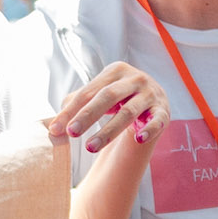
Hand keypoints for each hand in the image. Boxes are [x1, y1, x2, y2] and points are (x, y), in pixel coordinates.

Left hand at [47, 62, 170, 152]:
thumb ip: (75, 106)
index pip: (89, 91)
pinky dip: (149, 130)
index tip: (57, 129)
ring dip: (108, 131)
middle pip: (108, 97)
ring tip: (90, 147)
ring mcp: (151, 94)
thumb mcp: (98, 96)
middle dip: (88, 116)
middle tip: (71, 133)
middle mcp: (135, 79)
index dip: (71, 110)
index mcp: (115, 71)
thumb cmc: (119, 98)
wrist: (153, 100)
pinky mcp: (164, 111)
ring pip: (128, 113)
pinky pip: (157, 121)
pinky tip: (139, 140)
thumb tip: (53, 126)